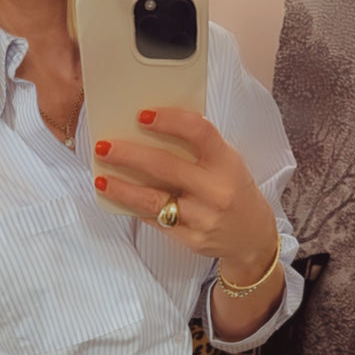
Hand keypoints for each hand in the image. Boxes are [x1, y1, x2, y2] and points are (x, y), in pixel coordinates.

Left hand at [94, 108, 278, 281]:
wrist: (252, 237)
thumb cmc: (234, 191)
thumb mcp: (227, 163)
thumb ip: (198, 148)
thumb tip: (151, 129)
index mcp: (227, 163)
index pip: (199, 133)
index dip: (170, 121)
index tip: (142, 115)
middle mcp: (216, 190)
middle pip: (166, 167)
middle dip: (129, 155)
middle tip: (104, 147)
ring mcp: (203, 218)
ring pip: (153, 200)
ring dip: (122, 188)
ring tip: (101, 178)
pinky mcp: (191, 239)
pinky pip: (156, 221)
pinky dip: (135, 208)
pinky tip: (119, 197)